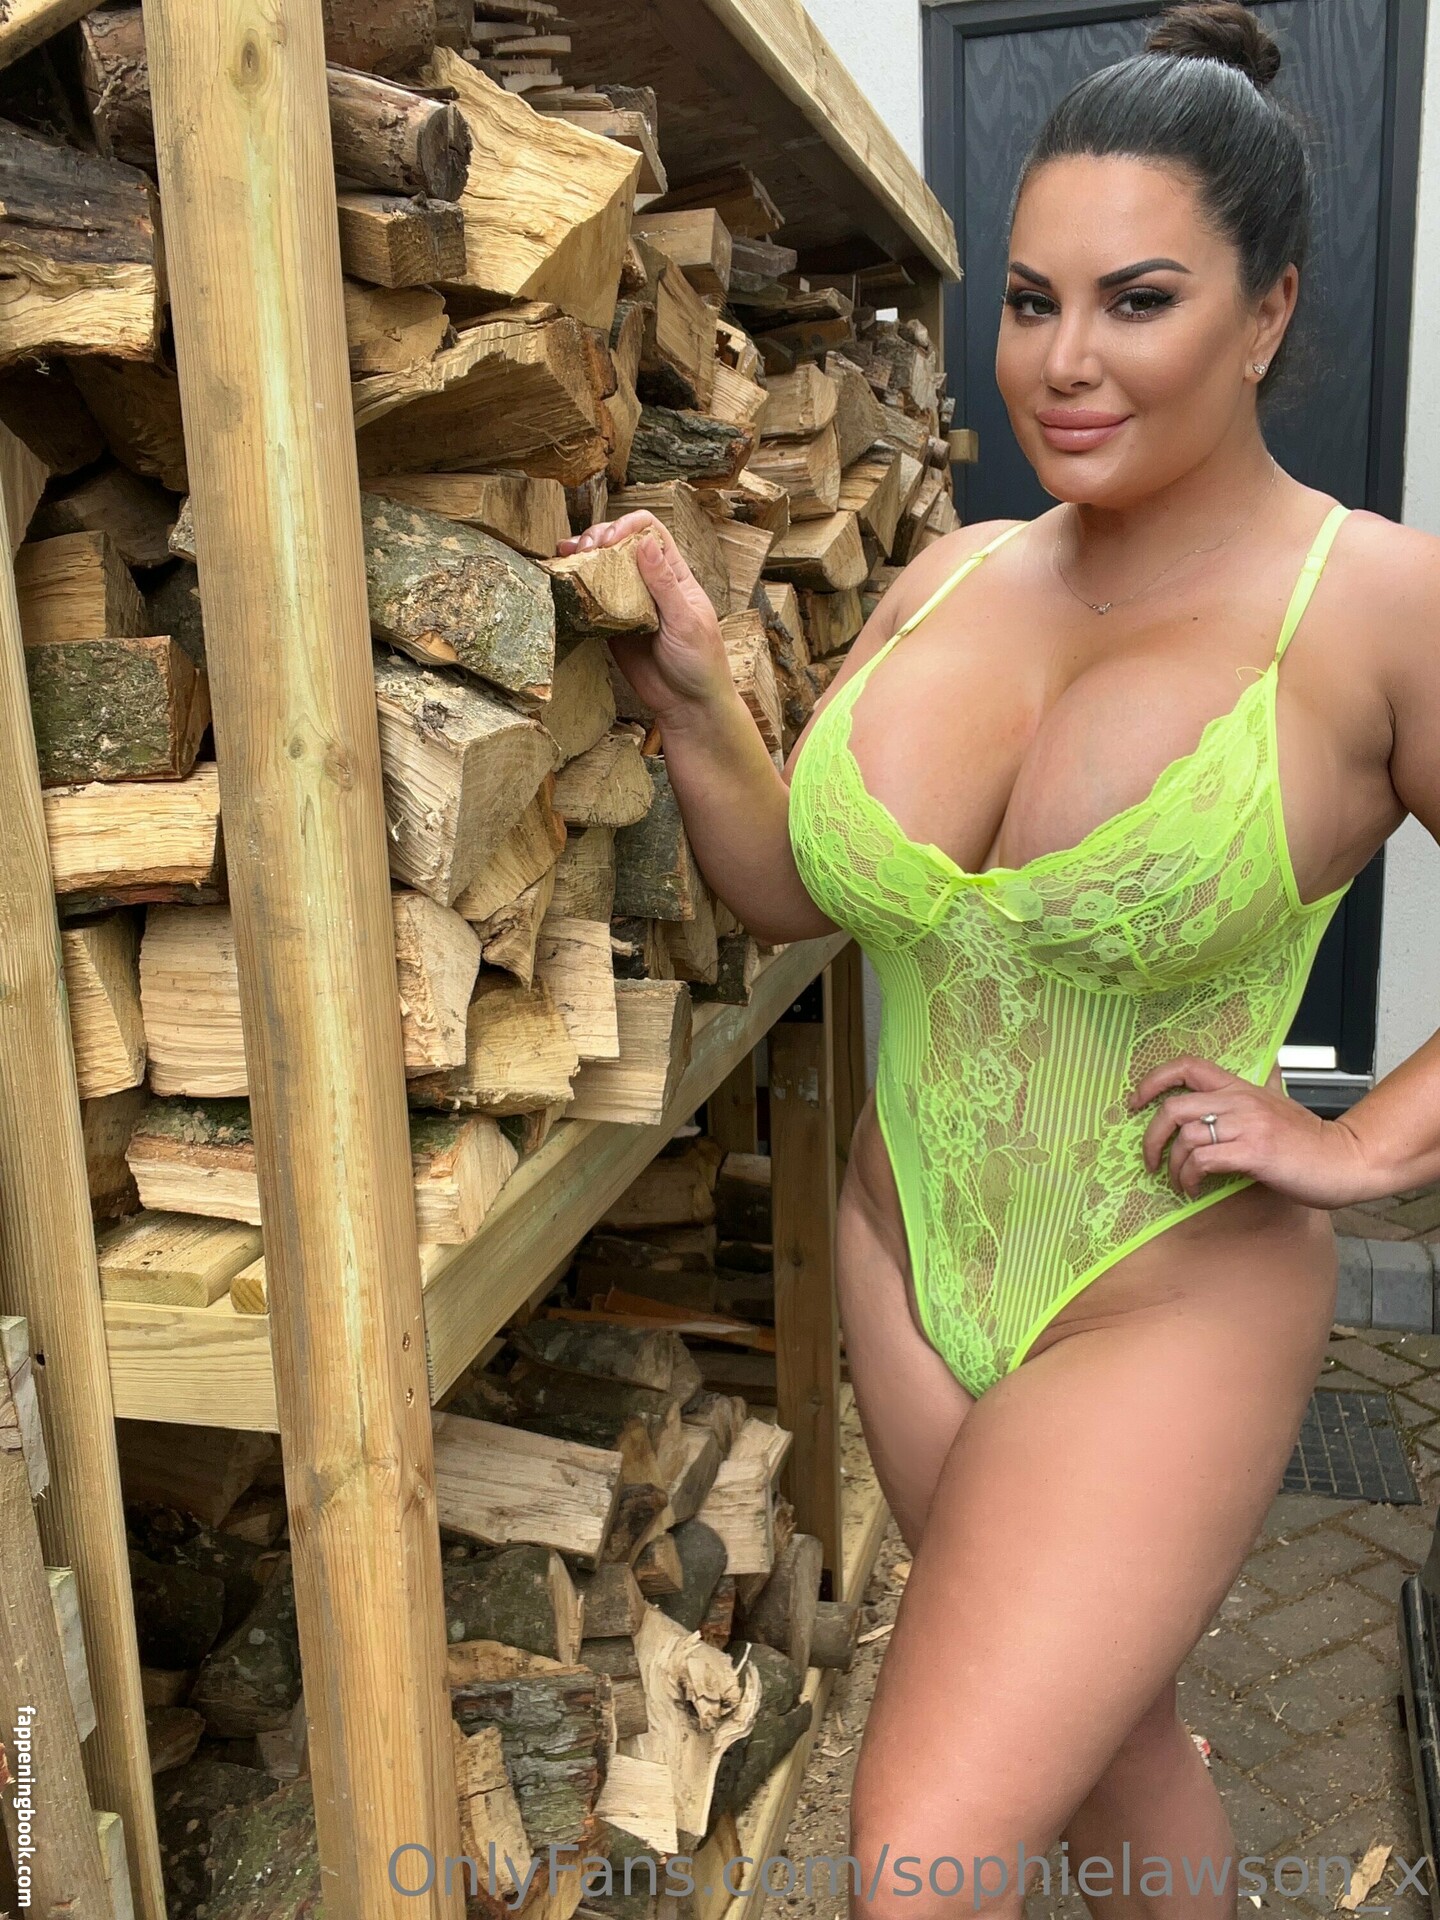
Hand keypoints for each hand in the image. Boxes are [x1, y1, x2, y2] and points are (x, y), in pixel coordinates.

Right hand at [555, 511, 732, 722]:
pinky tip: (563, 580)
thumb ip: (664, 584)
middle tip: (584, 550)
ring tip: (567, 555)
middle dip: (599, 537)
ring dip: (583, 556)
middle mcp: (649, 583)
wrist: (688, 706)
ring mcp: (629, 603)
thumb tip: (645, 543)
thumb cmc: (700, 662)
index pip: (651, 532)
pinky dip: (577, 588)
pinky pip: (593, 601)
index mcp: (674, 575)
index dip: (628, 526)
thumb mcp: (686, 621)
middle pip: (620, 544)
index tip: (610, 541)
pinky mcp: (612, 626)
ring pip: (603, 569)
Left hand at [1126, 1053, 1373, 1207]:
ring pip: (1185, 1138)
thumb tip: (1246, 1081)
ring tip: (1180, 1183)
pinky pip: (1203, 1161)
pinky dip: (1190, 1178)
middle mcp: (1241, 1101)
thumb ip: (1253, 1096)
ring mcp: (1248, 1126)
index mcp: (1242, 1088)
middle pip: (1173, 1107)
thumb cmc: (1310, 1141)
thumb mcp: (1277, 1106)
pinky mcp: (1254, 1152)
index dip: (1153, 1081)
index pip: (1187, 1066)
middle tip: (1149, 1160)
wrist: (1347, 1160)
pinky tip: (1194, 1190)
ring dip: (1172, 1166)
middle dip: (1150, 1137)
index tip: (1135, 1102)